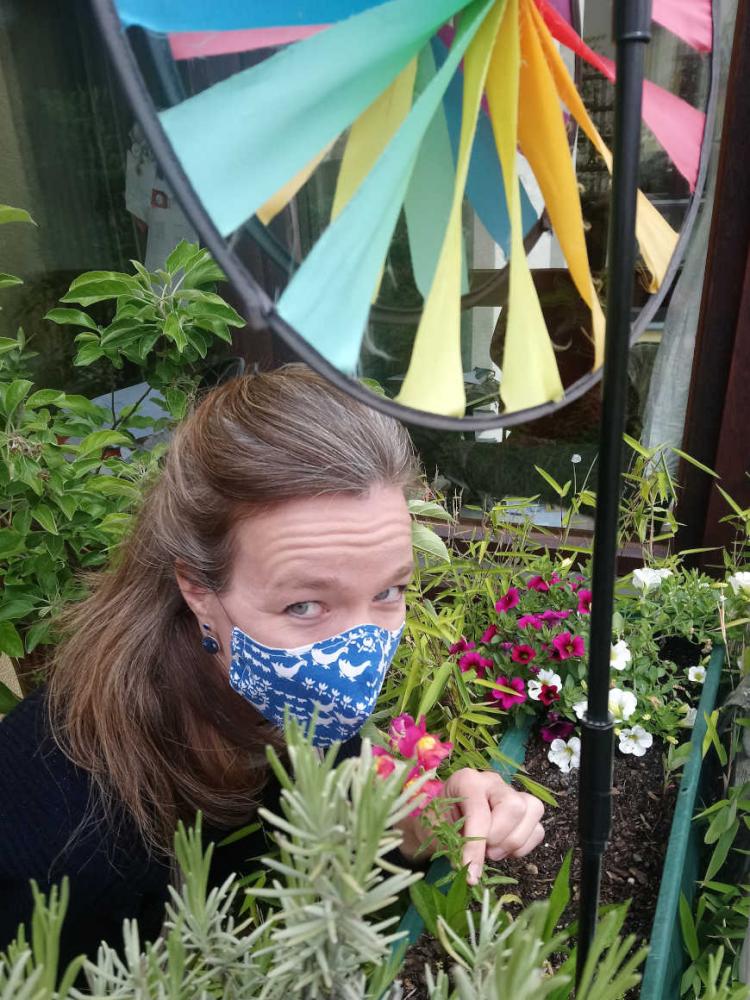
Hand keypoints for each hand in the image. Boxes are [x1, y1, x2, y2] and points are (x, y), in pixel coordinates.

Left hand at [445, 768, 544, 883]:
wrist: (443, 820)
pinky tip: (504, 850)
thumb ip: (455, 848)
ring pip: (532, 811)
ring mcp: (512, 792)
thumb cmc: (439, 823)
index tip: (470, 873)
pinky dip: (524, 847)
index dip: (476, 847)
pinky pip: (538, 829)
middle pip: (514, 806)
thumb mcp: (439, 833)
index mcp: (467, 780)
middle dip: (500, 838)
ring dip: (513, 842)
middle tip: (485, 852)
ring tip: (492, 852)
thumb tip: (472, 873)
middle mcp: (492, 781)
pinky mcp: (525, 809)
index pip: (480, 814)